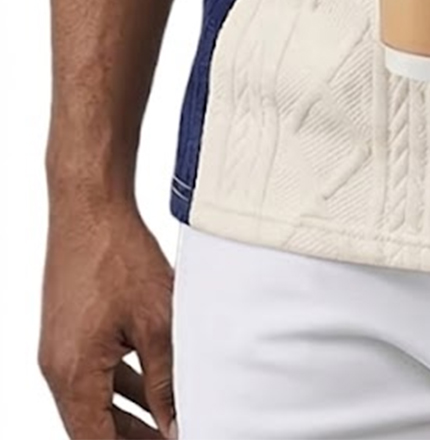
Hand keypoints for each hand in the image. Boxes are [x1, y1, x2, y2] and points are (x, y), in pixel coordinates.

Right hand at [40, 200, 176, 438]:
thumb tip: (178, 423)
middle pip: (93, 429)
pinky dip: (121, 388)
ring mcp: (60, 351)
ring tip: (169, 427)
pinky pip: (93, 375)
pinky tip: (153, 392)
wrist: (89, 206)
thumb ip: (166, 380)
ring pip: (95, 403)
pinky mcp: (69, 332)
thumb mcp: (156, 322)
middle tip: (174, 438)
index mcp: (73, 376)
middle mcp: (58, 370)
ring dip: (129, 419)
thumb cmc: (118, 256)